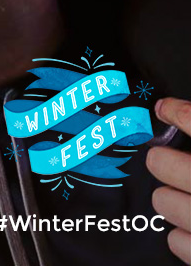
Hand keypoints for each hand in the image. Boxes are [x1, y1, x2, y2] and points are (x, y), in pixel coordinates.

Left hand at [148, 98, 190, 263]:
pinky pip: (175, 241)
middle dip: (162, 163)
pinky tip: (189, 229)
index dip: (177, 112)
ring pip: (162, 202)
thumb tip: (179, 111)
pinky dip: (180, 236)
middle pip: (160, 164)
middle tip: (165, 162)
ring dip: (170, 200)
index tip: (163, 108)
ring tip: (182, 199)